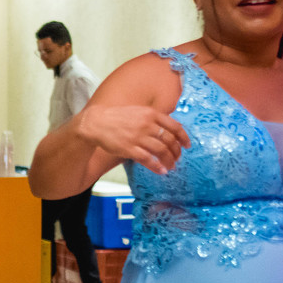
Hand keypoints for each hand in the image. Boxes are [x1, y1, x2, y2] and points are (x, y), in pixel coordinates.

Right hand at [75, 104, 190, 174]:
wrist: (96, 123)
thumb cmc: (115, 117)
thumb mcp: (137, 111)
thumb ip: (152, 118)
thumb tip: (166, 128)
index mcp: (151, 114)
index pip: (175, 126)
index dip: (184, 137)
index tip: (187, 145)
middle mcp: (147, 125)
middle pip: (170, 140)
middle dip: (176, 151)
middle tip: (177, 158)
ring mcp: (138, 137)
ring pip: (161, 151)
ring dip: (169, 160)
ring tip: (171, 166)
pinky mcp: (129, 148)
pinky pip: (148, 159)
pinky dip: (157, 166)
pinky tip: (161, 171)